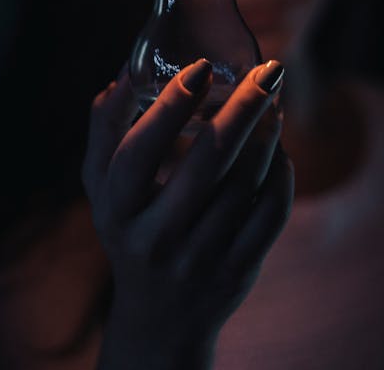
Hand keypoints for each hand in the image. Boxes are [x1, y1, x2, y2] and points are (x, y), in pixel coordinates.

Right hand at [82, 59, 293, 368]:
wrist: (159, 315)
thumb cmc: (129, 226)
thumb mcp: (102, 185)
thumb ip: (106, 127)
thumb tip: (124, 70)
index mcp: (117, 209)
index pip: (140, 150)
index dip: (170, 105)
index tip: (202, 67)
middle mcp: (154, 237)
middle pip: (206, 162)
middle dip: (242, 108)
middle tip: (267, 72)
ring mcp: (198, 259)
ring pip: (245, 185)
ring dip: (267, 136)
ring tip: (275, 104)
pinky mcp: (237, 272)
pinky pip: (270, 214)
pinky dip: (281, 176)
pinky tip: (279, 150)